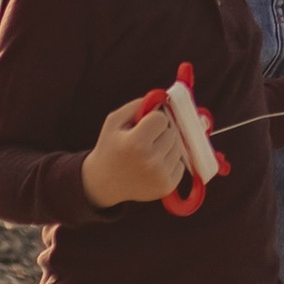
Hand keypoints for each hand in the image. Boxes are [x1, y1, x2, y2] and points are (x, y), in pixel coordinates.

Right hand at [81, 93, 189, 209]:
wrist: (103, 183)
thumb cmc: (110, 147)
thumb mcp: (115, 121)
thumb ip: (139, 104)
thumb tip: (164, 97)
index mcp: (136, 143)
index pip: (162, 118)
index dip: (152, 119)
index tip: (142, 126)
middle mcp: (150, 160)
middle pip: (172, 132)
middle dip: (160, 133)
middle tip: (144, 141)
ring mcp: (160, 175)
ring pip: (178, 147)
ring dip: (166, 146)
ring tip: (147, 154)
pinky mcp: (167, 186)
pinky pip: (180, 163)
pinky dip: (170, 161)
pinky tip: (153, 166)